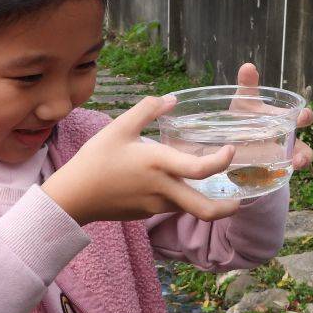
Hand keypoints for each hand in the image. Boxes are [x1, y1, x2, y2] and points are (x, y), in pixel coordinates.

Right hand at [42, 95, 240, 225]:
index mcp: (158, 164)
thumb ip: (148, 109)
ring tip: (209, 185)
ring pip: (189, 208)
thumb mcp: (119, 127)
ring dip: (203, 201)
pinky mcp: (146, 213)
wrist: (73, 197)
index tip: (231, 151)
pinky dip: (181, 199)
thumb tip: (172, 99)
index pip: (201, 169)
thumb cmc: (95, 159)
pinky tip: (175, 184)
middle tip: (239, 201)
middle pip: (204, 210)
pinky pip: (171, 206)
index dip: (222, 161)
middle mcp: (162, 189)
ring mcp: (155, 205)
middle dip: (226, 208)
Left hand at [234, 62, 312, 170]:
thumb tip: (248, 66)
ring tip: (297, 164)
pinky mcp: (270, 170)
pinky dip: (281, 175)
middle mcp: (286, 139)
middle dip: (305, 149)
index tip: (304, 115)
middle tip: (301, 151)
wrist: (229, 141)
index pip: (300, 117)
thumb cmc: (242, 117)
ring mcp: (279, 156)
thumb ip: (248, 85)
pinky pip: (280, 174)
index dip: (305, 116)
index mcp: (283, 120)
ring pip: (299, 161)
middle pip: (303, 145)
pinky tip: (277, 176)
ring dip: (301, 163)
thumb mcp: (244, 102)